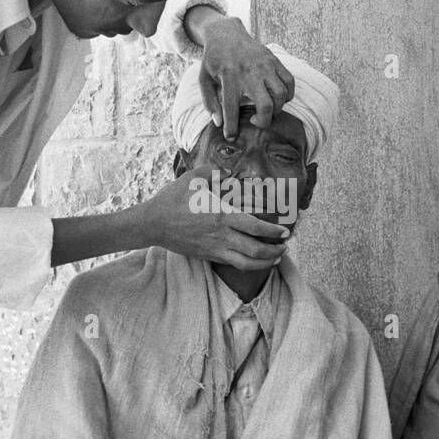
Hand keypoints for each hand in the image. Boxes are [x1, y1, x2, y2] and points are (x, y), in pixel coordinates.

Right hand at [138, 164, 287, 270]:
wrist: (153, 223)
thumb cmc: (174, 198)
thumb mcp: (195, 178)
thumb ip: (216, 173)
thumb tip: (231, 173)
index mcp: (221, 215)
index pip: (255, 227)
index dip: (273, 231)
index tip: (284, 231)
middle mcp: (221, 235)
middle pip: (255, 250)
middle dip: (274, 250)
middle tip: (285, 245)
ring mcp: (214, 249)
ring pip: (246, 263)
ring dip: (265, 262)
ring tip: (276, 257)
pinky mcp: (208, 256)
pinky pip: (233, 265)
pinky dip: (249, 265)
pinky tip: (256, 260)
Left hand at [197, 17, 294, 137]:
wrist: (226, 34)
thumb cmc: (214, 60)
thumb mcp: (203, 79)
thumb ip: (209, 102)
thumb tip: (219, 123)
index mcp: (229, 77)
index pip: (232, 108)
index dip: (232, 127)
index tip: (231, 137)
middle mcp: (250, 72)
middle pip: (266, 105)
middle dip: (263, 122)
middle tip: (255, 122)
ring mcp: (265, 65)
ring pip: (281, 95)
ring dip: (277, 108)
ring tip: (266, 109)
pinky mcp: (275, 61)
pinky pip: (290, 82)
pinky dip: (287, 94)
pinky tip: (276, 97)